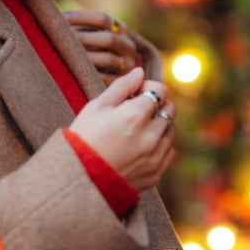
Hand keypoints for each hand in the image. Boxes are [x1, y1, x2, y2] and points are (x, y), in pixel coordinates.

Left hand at [64, 10, 141, 85]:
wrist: (114, 74)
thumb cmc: (93, 49)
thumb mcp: (93, 34)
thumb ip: (81, 27)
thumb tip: (55, 17)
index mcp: (121, 29)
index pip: (103, 18)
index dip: (81, 17)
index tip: (62, 19)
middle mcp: (128, 46)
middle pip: (109, 39)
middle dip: (84, 39)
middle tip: (63, 41)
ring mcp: (127, 65)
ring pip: (108, 59)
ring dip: (86, 58)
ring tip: (67, 57)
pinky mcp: (120, 81)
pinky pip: (106, 79)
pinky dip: (89, 74)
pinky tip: (74, 72)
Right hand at [68, 68, 176, 191]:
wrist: (78, 178)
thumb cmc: (83, 138)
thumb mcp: (96, 107)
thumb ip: (121, 86)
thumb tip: (140, 72)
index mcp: (136, 115)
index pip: (160, 90)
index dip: (148, 88)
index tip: (135, 95)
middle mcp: (151, 135)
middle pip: (170, 109)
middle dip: (156, 106)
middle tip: (136, 112)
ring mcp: (155, 156)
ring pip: (170, 130)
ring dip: (159, 126)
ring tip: (136, 131)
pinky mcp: (156, 173)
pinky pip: (169, 151)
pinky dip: (159, 146)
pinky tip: (139, 147)